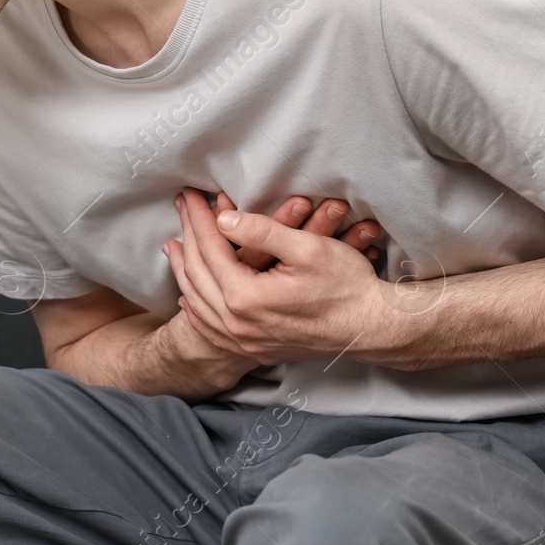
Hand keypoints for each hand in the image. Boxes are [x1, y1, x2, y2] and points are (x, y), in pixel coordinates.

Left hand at [165, 188, 388, 366]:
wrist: (372, 328)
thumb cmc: (346, 286)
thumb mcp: (307, 248)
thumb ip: (262, 231)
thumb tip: (224, 218)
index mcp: (245, 297)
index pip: (210, 249)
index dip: (199, 218)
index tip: (189, 194)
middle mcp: (238, 325)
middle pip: (197, 275)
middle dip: (186, 237)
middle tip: (180, 209)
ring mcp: (246, 342)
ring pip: (198, 304)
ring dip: (183, 272)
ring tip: (173, 247)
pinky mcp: (257, 350)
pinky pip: (212, 329)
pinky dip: (196, 308)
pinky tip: (190, 297)